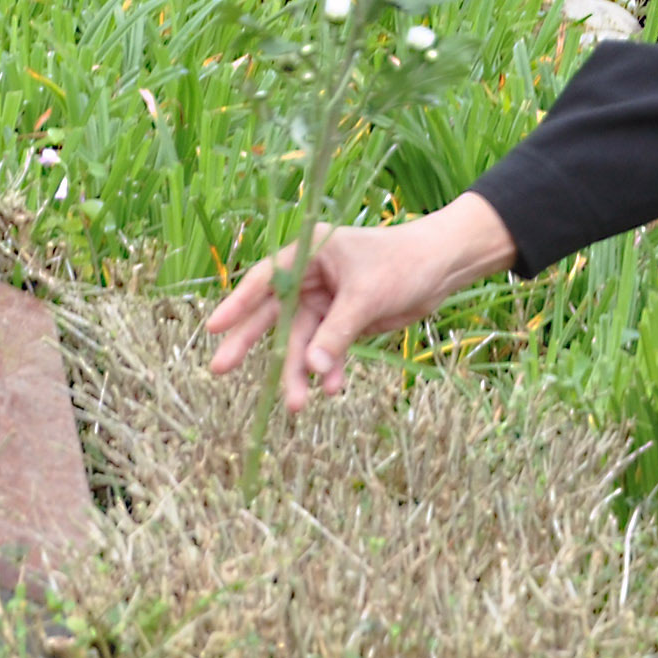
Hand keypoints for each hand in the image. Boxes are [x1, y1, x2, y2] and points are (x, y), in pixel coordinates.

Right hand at [206, 195, 518, 409]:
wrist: (443, 269)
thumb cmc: (403, 263)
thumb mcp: (366, 295)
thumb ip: (337, 332)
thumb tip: (313, 369)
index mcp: (310, 253)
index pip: (265, 280)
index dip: (237, 304)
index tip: (214, 328)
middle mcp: (312, 278)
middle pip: (275, 316)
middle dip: (253, 346)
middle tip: (221, 371)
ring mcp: (327, 303)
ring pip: (302, 342)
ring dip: (300, 371)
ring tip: (295, 404)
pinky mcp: (345, 324)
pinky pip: (328, 351)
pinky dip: (330, 370)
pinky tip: (333, 389)